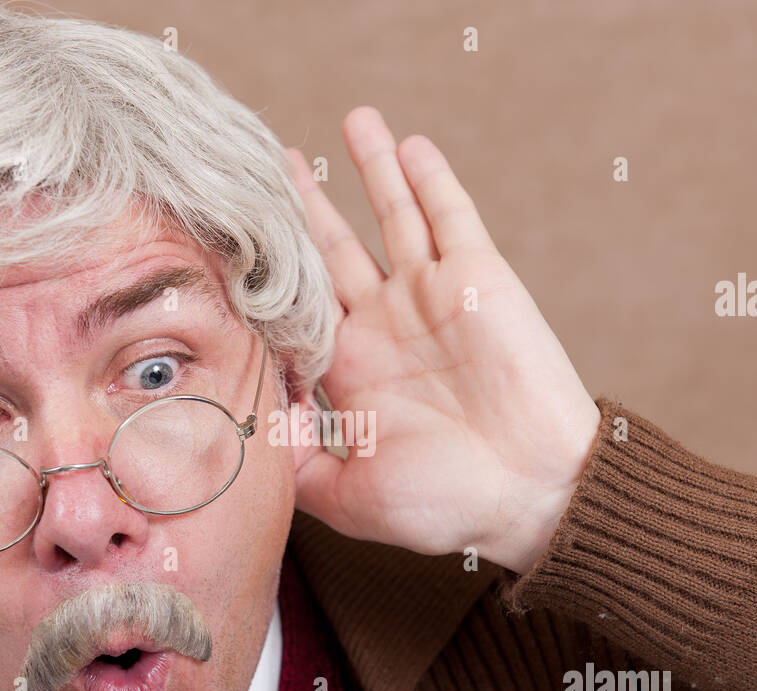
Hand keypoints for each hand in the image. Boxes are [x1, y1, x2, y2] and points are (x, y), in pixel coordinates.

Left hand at [285, 106, 600, 576]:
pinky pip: (450, 216)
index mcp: (351, 370)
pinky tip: (408, 145)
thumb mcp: (348, 495)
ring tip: (352, 120)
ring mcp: (431, 296)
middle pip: (335, 250)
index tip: (225, 236)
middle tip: (270, 166)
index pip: (297, 306)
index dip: (266, 272)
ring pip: (393, 216)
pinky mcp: (477, 278)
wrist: (532, 493)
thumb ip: (294, 464)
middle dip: (306, 208)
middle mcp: (386, 325)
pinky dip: (430, 180)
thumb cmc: (445, 504)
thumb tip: (242, 433)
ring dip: (372, 170)